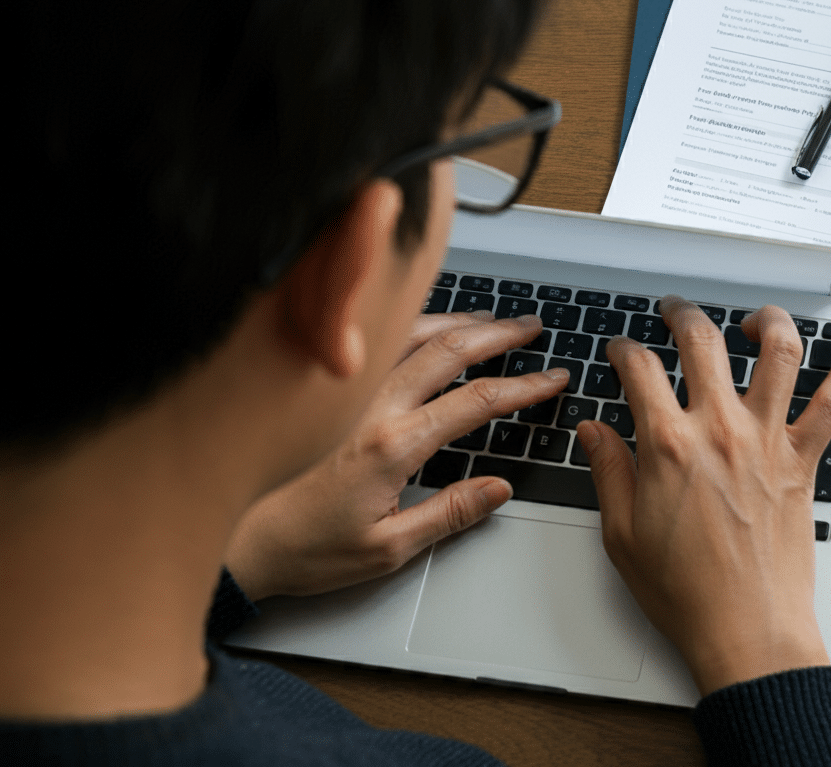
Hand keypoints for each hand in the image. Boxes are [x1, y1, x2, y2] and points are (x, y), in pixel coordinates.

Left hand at [225, 311, 566, 599]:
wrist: (238, 538)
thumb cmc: (305, 547)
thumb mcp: (387, 550)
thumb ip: (449, 514)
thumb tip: (499, 488)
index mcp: (393, 444)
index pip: (476, 402)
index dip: (523, 387)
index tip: (551, 378)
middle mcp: (372, 405)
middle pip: (449, 350)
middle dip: (499, 335)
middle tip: (531, 327)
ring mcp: (349, 392)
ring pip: (414, 335)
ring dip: (460, 322)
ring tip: (493, 321)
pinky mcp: (331, 390)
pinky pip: (381, 341)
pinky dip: (418, 325)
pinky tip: (430, 326)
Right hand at [577, 296, 830, 695]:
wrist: (747, 632)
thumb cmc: (687, 590)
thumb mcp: (621, 532)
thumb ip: (607, 470)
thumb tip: (593, 431)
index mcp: (668, 445)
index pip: (639, 369)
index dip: (623, 349)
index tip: (621, 351)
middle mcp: (720, 431)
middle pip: (701, 341)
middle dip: (681, 314)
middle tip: (673, 311)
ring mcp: (767, 441)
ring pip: (777, 355)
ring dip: (765, 322)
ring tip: (752, 318)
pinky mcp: (803, 462)